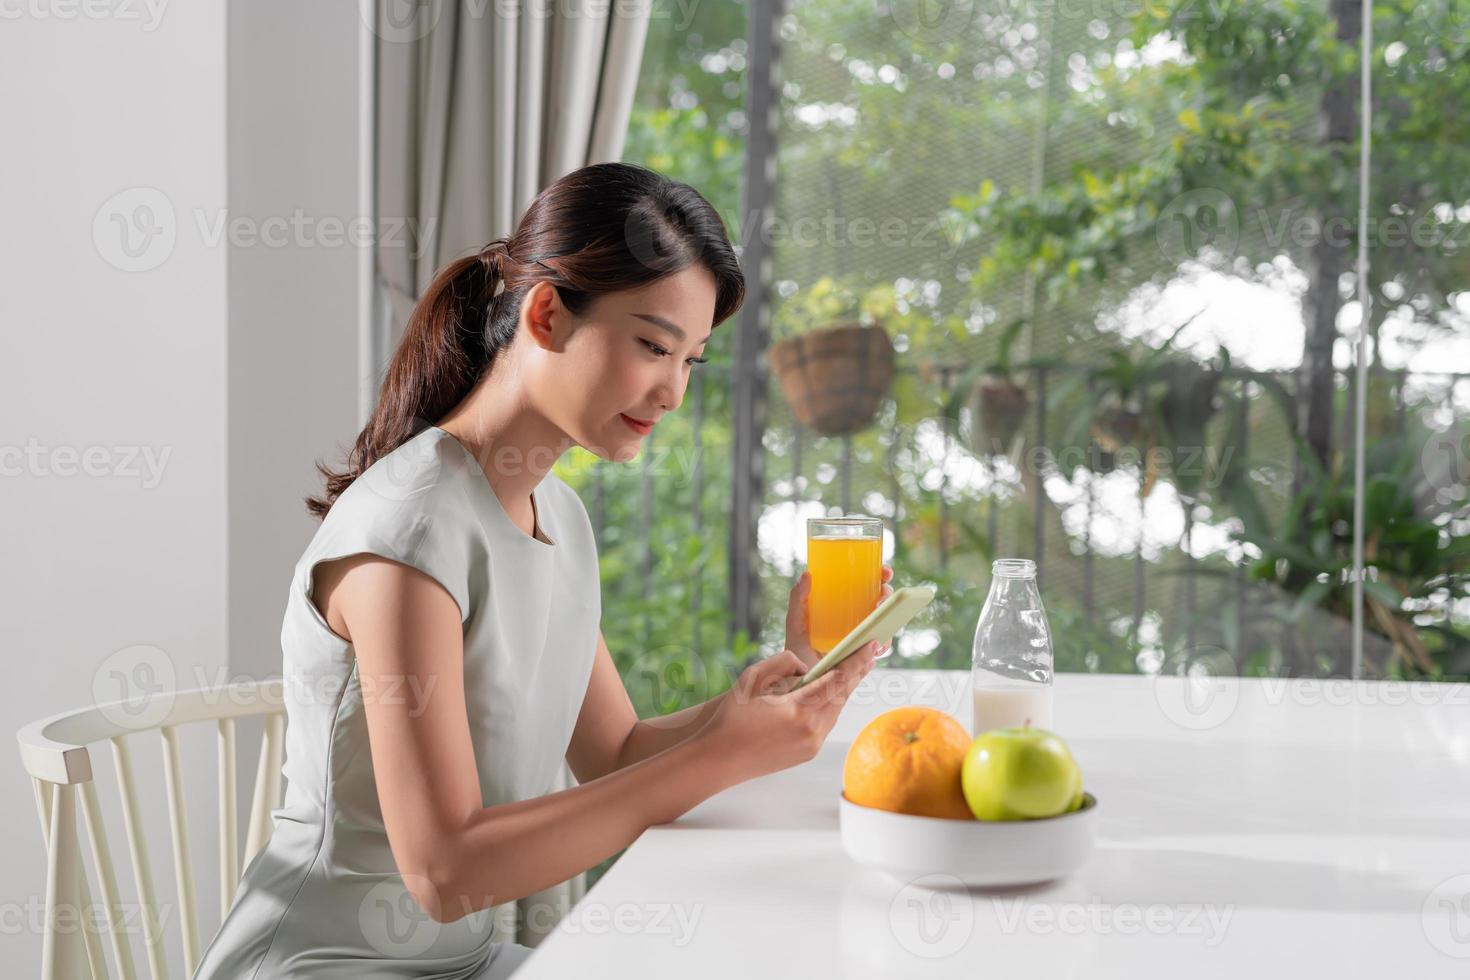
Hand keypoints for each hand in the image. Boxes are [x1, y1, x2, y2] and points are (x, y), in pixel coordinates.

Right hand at [699, 644, 882, 780]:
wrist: (718, 759)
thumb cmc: (731, 717)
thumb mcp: (753, 678)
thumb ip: (783, 664)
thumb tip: (806, 667)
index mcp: (798, 710)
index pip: (837, 680)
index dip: (856, 661)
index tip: (871, 645)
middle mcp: (811, 731)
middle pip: (843, 695)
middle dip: (856, 672)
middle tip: (870, 652)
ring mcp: (812, 745)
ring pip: (836, 710)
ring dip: (843, 689)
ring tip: (853, 669)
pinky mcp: (809, 753)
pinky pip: (826, 723)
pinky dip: (830, 705)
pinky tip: (831, 694)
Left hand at [785, 565, 895, 669]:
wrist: (800, 682)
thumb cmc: (798, 650)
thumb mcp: (796, 623)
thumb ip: (798, 599)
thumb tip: (807, 574)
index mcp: (846, 608)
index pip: (868, 586)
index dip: (880, 576)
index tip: (885, 572)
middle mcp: (859, 621)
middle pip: (882, 602)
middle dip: (888, 596)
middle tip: (881, 597)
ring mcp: (865, 639)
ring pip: (886, 625)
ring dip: (889, 621)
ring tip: (879, 621)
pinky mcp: (866, 658)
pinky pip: (881, 649)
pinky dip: (883, 645)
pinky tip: (876, 644)